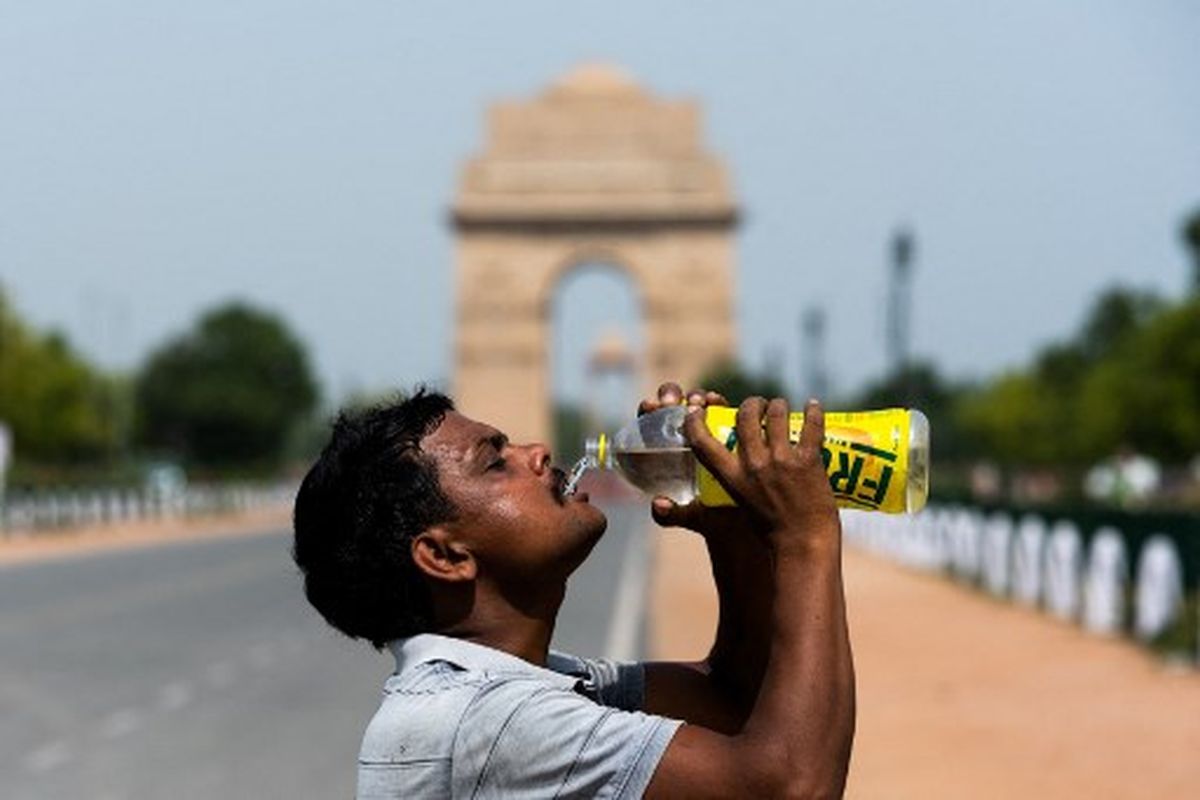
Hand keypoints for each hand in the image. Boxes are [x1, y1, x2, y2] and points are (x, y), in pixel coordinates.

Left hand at [638, 382, 757, 538]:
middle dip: (670, 396)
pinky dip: (716, 401)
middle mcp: (683, 438)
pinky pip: (719, 409)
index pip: (649, 426)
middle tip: (674, 402)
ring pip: (695, 404)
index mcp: (666, 455)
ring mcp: (706, 431)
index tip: (652, 407)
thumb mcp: (694, 518)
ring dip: (695, 397)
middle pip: (671, 408)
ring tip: (700, 401)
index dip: (648, 412)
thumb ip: (672, 515)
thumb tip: (658, 505)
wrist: (749, 519)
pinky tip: (716, 401)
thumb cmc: (716, 519)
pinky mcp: (728, 428)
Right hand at [683, 396, 839, 550]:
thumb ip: (722, 488)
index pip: (703, 442)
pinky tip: (813, 406)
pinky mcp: (808, 461)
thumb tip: (688, 484)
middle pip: (745, 416)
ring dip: (779, 405)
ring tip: (782, 407)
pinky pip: (811, 425)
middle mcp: (754, 465)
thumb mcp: (734, 507)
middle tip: (759, 405)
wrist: (803, 544)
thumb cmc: (769, 531)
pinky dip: (814, 411)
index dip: (696, 422)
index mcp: (732, 478)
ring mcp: (782, 461)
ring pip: (777, 413)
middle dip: (752, 404)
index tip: (698, 411)